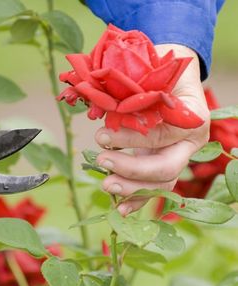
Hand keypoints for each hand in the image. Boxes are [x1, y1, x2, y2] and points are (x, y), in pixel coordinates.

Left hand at [95, 44, 209, 215]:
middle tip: (102, 162)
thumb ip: (136, 92)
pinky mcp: (164, 164)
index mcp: (192, 119)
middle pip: (165, 168)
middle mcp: (189, 142)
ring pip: (161, 184)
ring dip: (132, 189)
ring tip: (106, 185)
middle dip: (131, 170)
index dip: (132, 139)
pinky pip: (155, 188)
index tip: (102, 135)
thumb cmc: (161, 70)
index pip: (162, 136)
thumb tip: (100, 105)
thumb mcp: (152, 74)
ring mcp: (178, 156)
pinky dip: (137, 199)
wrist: (173, 74)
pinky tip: (120, 209)